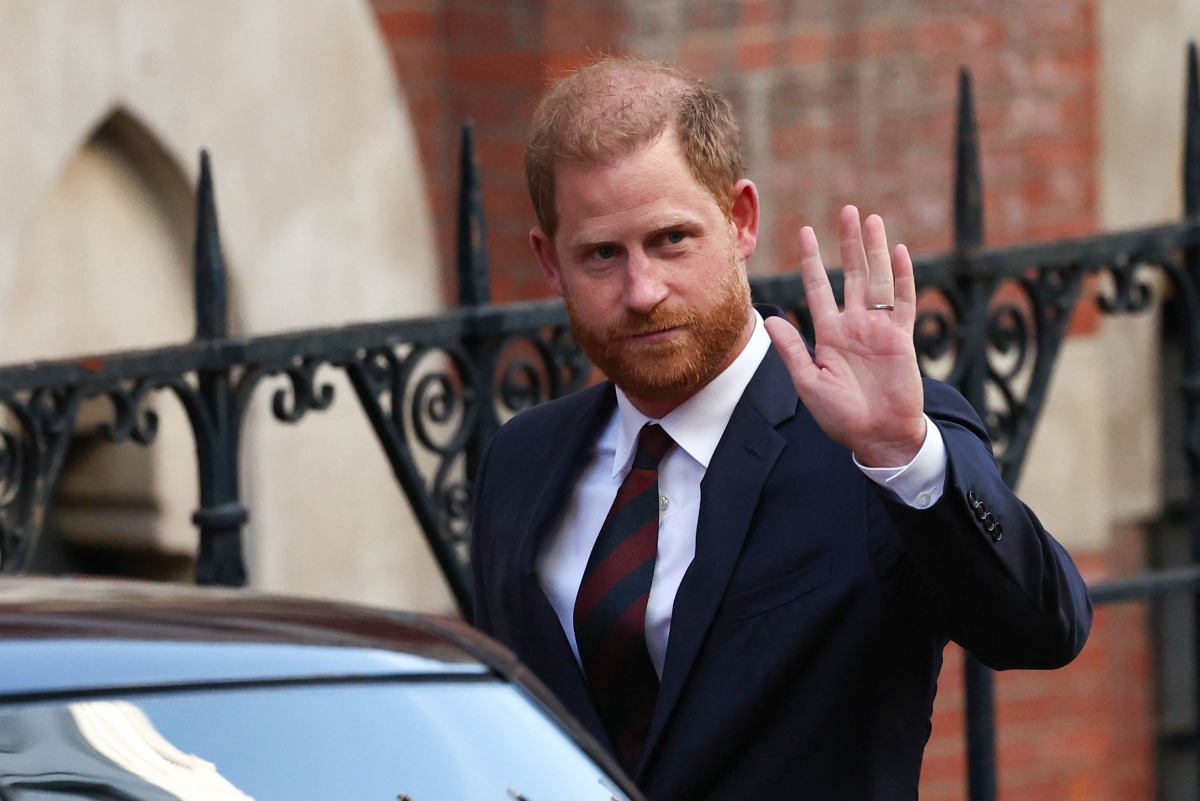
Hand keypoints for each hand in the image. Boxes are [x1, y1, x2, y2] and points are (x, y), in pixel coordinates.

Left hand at [763, 205, 925, 466]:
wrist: (878, 436)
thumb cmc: (840, 416)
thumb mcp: (809, 382)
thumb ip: (791, 350)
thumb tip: (769, 320)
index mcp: (828, 334)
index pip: (817, 288)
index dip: (810, 260)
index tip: (804, 231)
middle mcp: (853, 325)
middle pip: (850, 274)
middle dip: (847, 243)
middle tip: (846, 211)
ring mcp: (878, 329)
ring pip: (876, 280)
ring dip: (875, 250)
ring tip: (872, 220)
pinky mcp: (901, 338)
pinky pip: (903, 302)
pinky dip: (902, 278)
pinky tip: (900, 252)